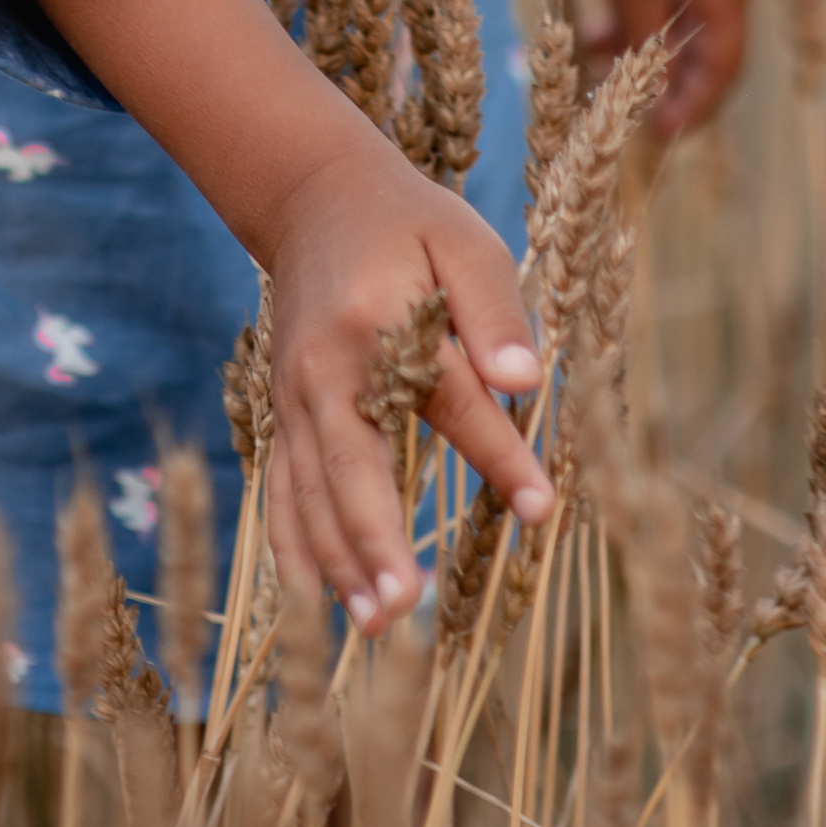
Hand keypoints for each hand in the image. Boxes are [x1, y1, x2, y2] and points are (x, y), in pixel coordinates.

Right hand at [257, 125, 549, 634]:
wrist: (315, 198)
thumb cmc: (408, 224)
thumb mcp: (465, 242)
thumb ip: (493, 312)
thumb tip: (525, 380)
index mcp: (379, 322)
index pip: (452, 401)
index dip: (500, 456)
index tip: (544, 507)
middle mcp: (325, 368)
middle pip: (352, 465)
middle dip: (377, 541)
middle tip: (407, 607)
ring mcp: (293, 397)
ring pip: (308, 492)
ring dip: (337, 563)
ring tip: (373, 628)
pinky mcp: (281, 415)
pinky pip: (281, 491)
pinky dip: (295, 550)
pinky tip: (313, 607)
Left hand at [574, 0, 751, 136]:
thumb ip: (642, 22)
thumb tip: (645, 75)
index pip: (720, 68)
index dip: (692, 109)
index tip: (658, 140)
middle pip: (710, 46)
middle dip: (674, 87)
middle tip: (635, 121)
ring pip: (686, 14)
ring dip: (650, 46)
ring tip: (600, 68)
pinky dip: (643, 7)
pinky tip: (603, 15)